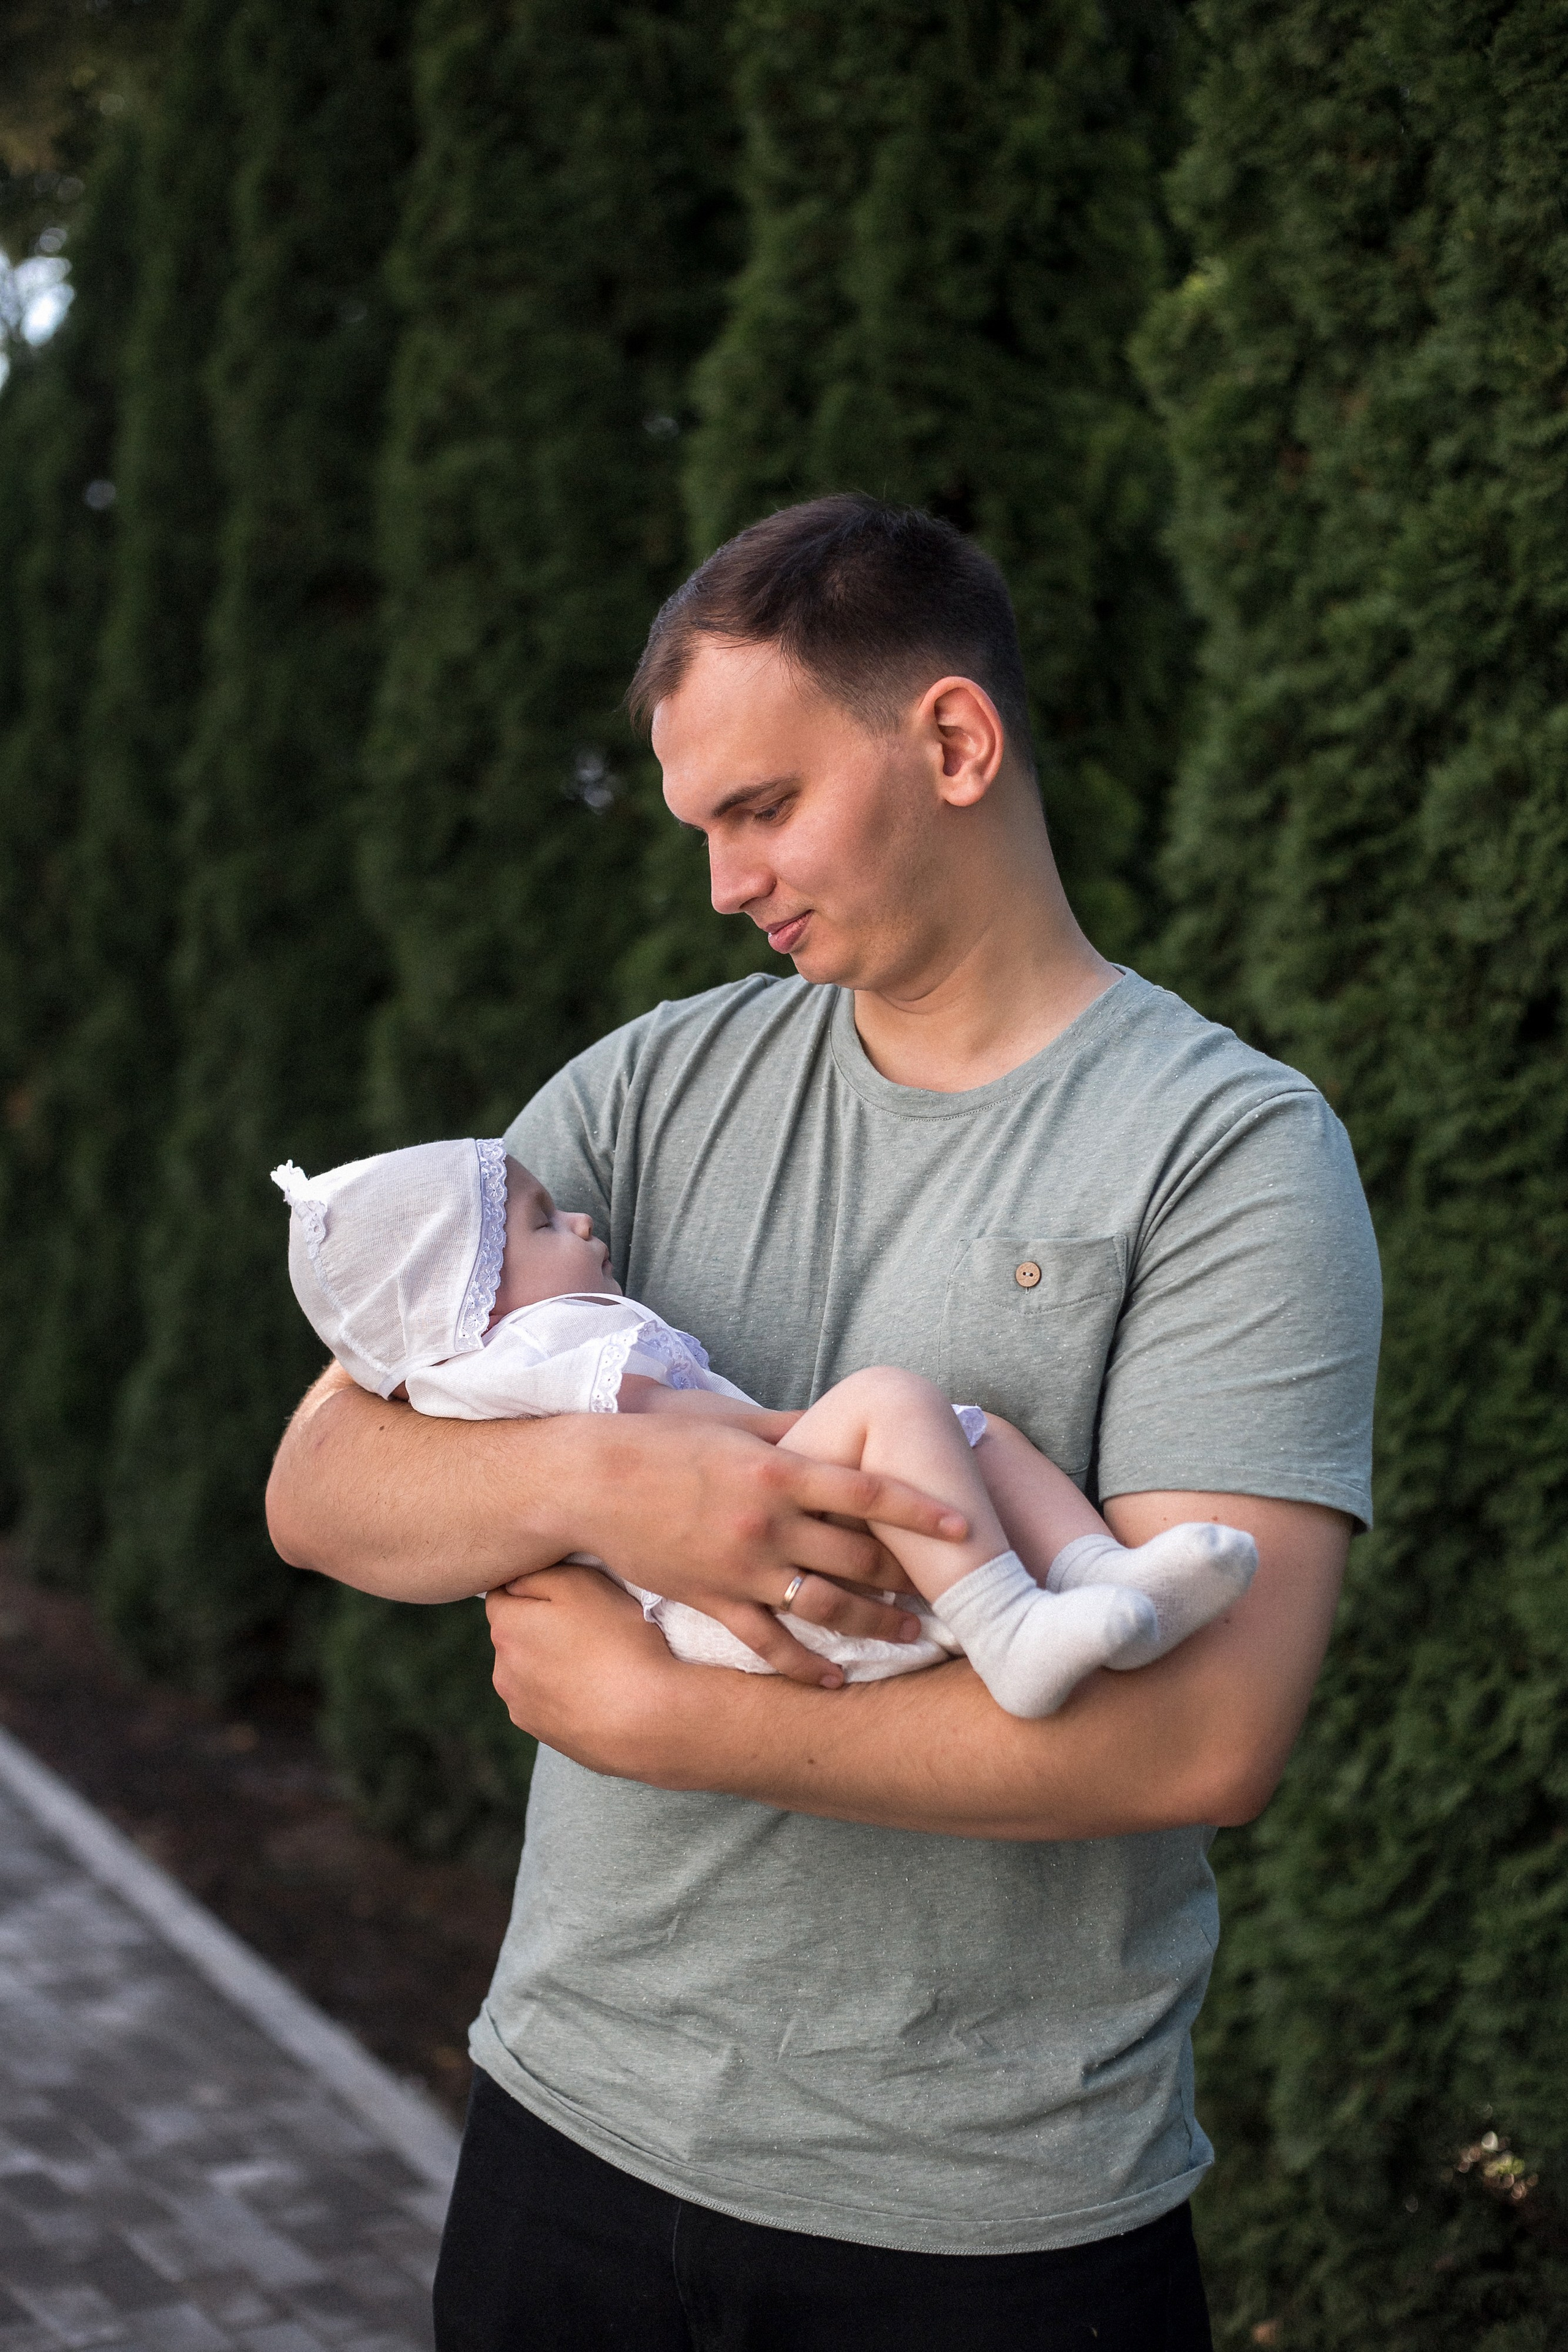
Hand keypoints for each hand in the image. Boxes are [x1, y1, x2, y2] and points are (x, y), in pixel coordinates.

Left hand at [487, 1568, 686, 1773]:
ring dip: (552, 1662)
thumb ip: (538, 1575)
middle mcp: (502, 1672)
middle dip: (542, 1625)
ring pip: (530, 1671)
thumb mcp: (582, 1584)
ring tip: (598, 1661)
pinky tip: (599, 1692)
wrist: (650, 1718)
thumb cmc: (619, 1642)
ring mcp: (522, 1709)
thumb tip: (514, 1580)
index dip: (533, 1586)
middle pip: (516, 1634)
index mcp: (506, 1630)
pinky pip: (548, 1702)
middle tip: (590, 1625)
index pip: (500, 1595)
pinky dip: (565, 1693)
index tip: (567, 1592)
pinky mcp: (545, 1736)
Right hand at [524, 1412, 966, 1685]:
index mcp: (778, 1469)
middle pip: (859, 1556)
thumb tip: (828, 1422)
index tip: (965, 1526)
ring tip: (910, 1636)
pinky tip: (837, 1678)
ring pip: (826, 1606)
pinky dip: (808, 1666)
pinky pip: (770, 1643)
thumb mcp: (727, 1421)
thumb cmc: (658, 1441)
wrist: (588, 1481)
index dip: (922, 1510)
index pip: (869, 1491)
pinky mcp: (713, 1600)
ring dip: (875, 1624)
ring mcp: (742, 1567)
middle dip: (910, 1577)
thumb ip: (784, 1428)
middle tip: (949, 1591)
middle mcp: (769, 1522)